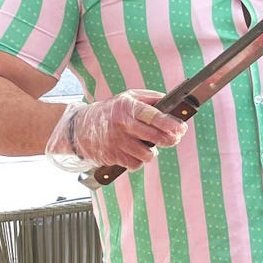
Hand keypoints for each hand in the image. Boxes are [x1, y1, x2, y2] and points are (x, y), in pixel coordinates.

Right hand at [45, 89, 187, 171]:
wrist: (80, 127)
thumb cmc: (111, 110)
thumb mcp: (129, 97)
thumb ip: (151, 99)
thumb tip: (174, 102)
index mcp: (128, 107)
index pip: (154, 116)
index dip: (171, 124)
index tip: (182, 128)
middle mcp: (123, 125)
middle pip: (155, 138)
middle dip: (170, 140)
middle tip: (174, 138)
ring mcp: (117, 142)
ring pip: (147, 155)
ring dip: (153, 152)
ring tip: (149, 145)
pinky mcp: (112, 156)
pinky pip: (135, 164)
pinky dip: (139, 160)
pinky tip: (135, 152)